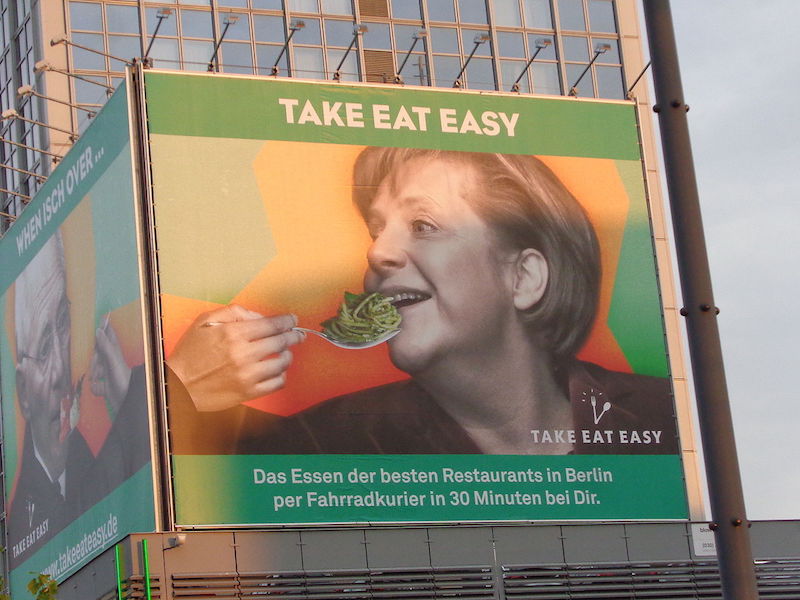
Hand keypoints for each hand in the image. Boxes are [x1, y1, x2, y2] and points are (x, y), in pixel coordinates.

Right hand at [91, 319, 131, 414]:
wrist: (126, 403)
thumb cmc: (123, 381)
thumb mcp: (114, 363)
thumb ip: (105, 347)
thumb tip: (99, 331)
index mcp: (115, 354)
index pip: (109, 337)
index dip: (105, 328)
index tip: (104, 317)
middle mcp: (111, 362)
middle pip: (97, 355)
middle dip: (95, 362)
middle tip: (100, 371)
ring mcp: (107, 374)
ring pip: (94, 369)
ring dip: (95, 375)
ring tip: (100, 380)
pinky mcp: (103, 386)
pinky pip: (93, 385)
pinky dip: (96, 388)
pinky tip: (101, 390)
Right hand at [167, 305, 304, 411]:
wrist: (179, 385)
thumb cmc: (191, 353)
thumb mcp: (205, 322)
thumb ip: (233, 313)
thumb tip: (258, 317)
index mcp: (233, 333)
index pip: (271, 324)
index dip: (286, 321)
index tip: (292, 320)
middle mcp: (243, 354)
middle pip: (280, 342)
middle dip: (293, 336)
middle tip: (298, 335)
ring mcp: (247, 375)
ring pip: (282, 362)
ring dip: (287, 356)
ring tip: (285, 353)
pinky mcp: (248, 392)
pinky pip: (276, 383)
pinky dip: (281, 375)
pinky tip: (276, 371)